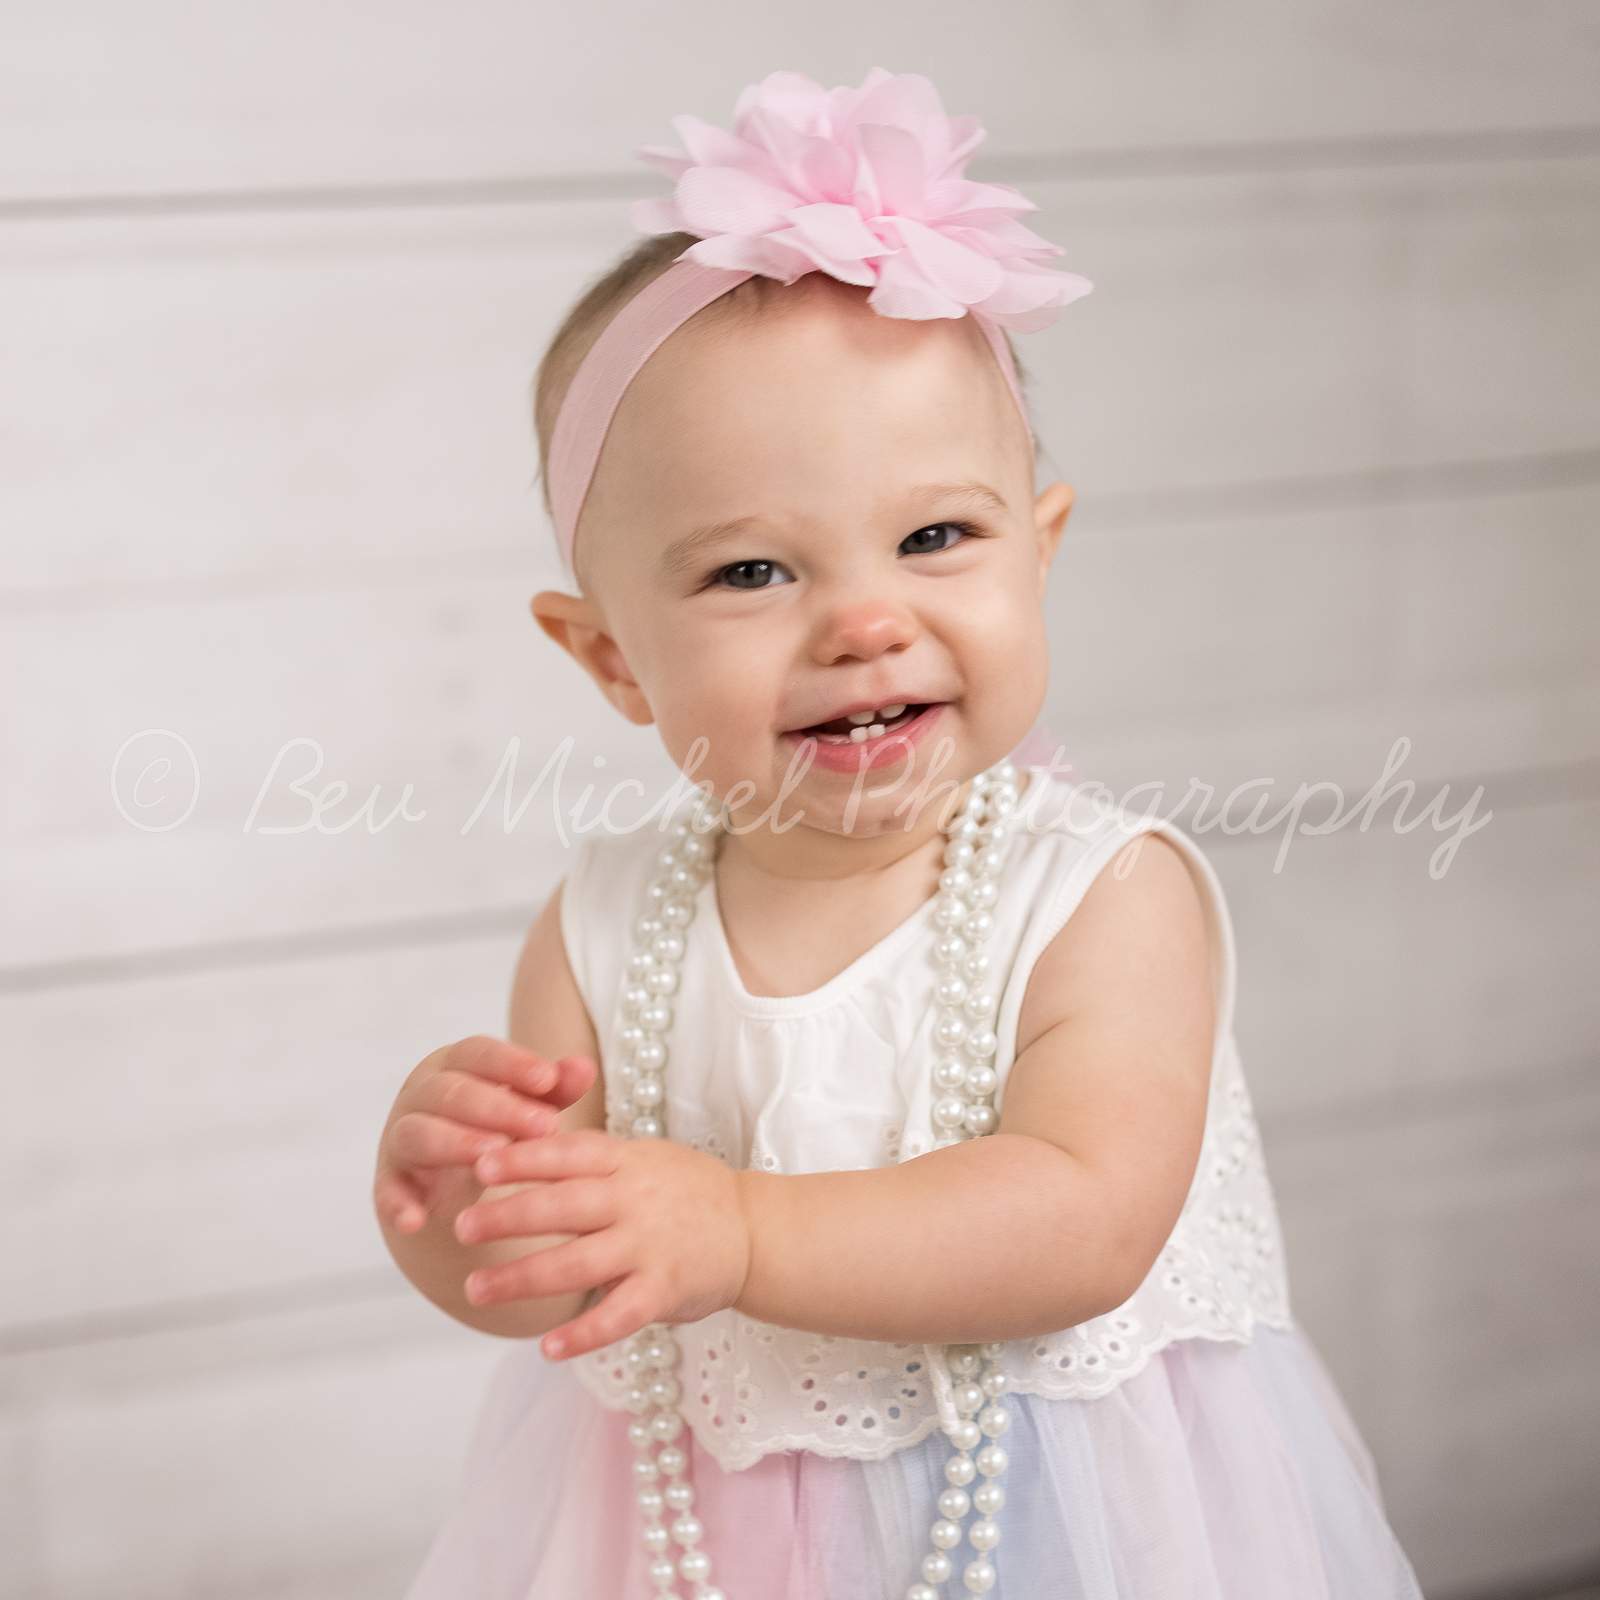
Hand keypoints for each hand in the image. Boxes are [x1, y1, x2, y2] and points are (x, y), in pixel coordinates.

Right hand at [374, 1035, 596, 1233]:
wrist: (444, 1176)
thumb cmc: (494, 1124)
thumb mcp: (526, 1105)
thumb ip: (554, 1088)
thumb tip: (586, 1067)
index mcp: (454, 1065)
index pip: (478, 1053)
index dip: (512, 1063)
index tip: (547, 1079)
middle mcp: (420, 1094)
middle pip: (451, 1092)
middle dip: (498, 1107)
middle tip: (543, 1125)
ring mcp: (400, 1137)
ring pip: (419, 1133)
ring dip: (455, 1143)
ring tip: (493, 1155)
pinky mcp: (389, 1181)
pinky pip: (386, 1191)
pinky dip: (397, 1204)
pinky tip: (415, 1220)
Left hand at [453, 1130, 750, 1361]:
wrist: (755, 1229)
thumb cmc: (686, 1191)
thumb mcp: (643, 1158)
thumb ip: (590, 1158)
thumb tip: (517, 1150)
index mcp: (626, 1162)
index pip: (568, 1154)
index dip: (524, 1157)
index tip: (480, 1164)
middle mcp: (634, 1200)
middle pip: (563, 1205)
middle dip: (508, 1215)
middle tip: (461, 1226)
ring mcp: (650, 1246)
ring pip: (578, 1262)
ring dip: (523, 1277)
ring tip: (477, 1289)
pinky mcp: (664, 1290)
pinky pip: (619, 1316)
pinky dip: (583, 1334)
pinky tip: (548, 1347)